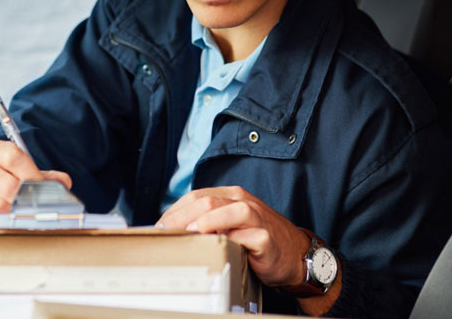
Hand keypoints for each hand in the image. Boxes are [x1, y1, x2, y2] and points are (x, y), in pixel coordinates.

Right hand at [0, 140, 72, 226]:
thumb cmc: (2, 180)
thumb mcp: (21, 171)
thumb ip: (43, 177)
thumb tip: (63, 183)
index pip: (14, 157)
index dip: (33, 175)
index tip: (43, 188)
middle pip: (9, 186)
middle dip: (26, 200)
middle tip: (37, 208)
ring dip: (14, 216)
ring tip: (24, 218)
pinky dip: (1, 227)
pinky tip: (8, 225)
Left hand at [156, 186, 309, 287]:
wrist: (293, 254)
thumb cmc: (255, 241)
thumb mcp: (227, 227)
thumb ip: (206, 223)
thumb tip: (171, 232)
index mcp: (229, 196)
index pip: (194, 197)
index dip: (173, 213)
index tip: (158, 229)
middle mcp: (242, 201)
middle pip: (207, 201)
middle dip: (182, 217)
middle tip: (166, 234)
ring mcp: (256, 217)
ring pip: (231, 209)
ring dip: (208, 220)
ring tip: (190, 232)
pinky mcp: (266, 236)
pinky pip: (250, 233)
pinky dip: (234, 236)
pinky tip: (219, 243)